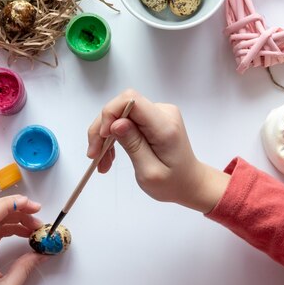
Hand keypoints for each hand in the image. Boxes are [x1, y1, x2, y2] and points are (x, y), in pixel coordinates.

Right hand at [87, 89, 229, 212]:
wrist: (189, 183)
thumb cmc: (172, 183)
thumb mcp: (150, 172)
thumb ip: (133, 145)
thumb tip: (116, 123)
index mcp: (165, 125)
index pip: (131, 100)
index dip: (110, 114)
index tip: (102, 138)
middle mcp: (163, 112)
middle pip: (121, 106)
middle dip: (102, 129)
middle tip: (94, 155)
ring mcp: (158, 113)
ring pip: (119, 114)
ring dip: (105, 136)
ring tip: (102, 162)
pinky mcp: (152, 119)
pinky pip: (125, 121)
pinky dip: (114, 137)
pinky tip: (109, 156)